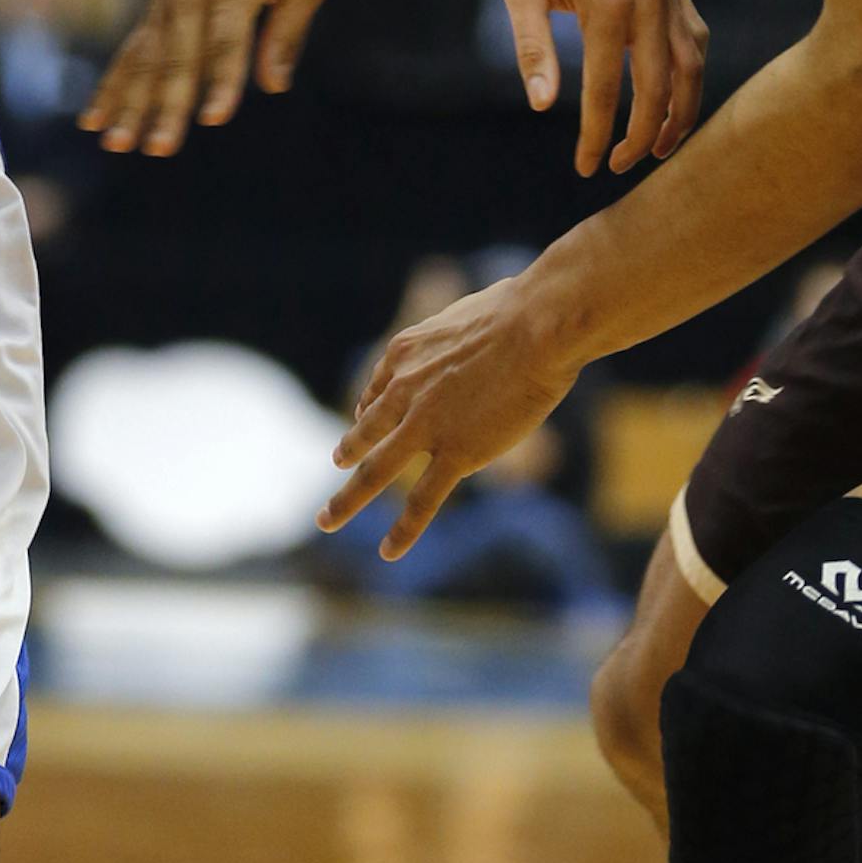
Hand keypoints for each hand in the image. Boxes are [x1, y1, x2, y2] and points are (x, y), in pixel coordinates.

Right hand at [81, 0, 331, 155]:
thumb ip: (288, 29)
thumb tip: (274, 85)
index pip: (227, 37)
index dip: (222, 79)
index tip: (214, 119)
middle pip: (179, 55)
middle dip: (167, 104)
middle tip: (160, 148)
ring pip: (146, 57)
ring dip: (130, 102)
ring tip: (116, 144)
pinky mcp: (158, 5)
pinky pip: (132, 50)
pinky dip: (114, 84)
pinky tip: (96, 120)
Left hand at [320, 278, 577, 556]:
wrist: (535, 327)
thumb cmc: (519, 310)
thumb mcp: (469, 312)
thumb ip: (462, 333)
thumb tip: (482, 324)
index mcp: (404, 354)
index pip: (378, 390)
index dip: (371, 410)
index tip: (367, 422)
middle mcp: (403, 391)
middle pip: (365, 431)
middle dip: (347, 452)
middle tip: (335, 465)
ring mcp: (425, 427)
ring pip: (375, 472)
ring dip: (348, 500)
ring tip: (326, 521)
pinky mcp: (456, 454)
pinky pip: (423, 502)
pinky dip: (404, 531)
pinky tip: (388, 552)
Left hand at [492, 0, 706, 176]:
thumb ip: (532, 47)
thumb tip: (542, 106)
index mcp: (609, 4)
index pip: (606, 91)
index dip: (596, 136)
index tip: (586, 168)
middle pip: (660, 88)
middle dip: (641, 136)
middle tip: (616, 165)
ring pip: (692, 66)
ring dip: (679, 112)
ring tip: (657, 147)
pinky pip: (694, 37)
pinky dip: (691, 74)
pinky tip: (673, 98)